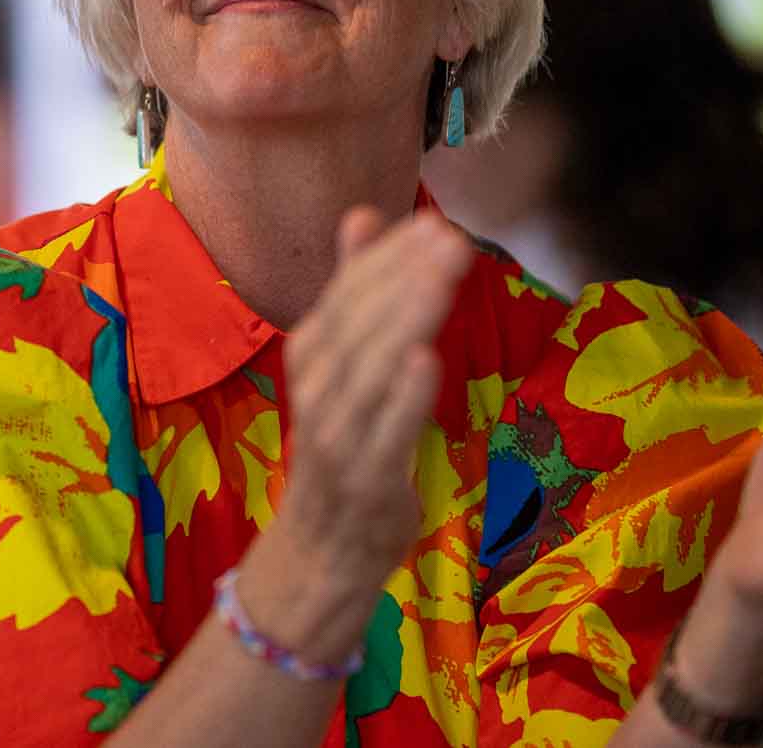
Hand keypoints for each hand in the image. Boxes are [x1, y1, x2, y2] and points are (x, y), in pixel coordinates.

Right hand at [274, 210, 472, 598]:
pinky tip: (427, 360)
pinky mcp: (362, 480)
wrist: (318, 548)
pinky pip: (383, 434)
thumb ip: (354, 291)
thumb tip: (362, 215)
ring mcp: (334, 435)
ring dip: (406, 320)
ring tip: (444, 279)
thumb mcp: (344, 362)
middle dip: (404, 278)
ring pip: (368, 370)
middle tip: (452, 240)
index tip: (435, 224)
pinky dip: (403, 397)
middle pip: (358, 324)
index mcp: (310, 354)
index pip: (346, 293)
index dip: (388, 257)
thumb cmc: (342, 444)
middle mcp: (314, 388)